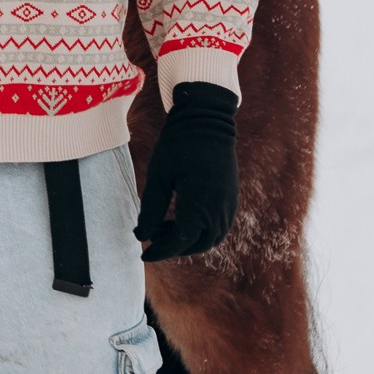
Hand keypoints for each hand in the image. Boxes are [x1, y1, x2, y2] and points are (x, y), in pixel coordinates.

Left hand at [133, 80, 238, 260]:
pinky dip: (200, 229)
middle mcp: (219, 210)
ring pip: (211, 237)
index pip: (179, 241)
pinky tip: (181, 217)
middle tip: (152, 240)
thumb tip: (141, 235)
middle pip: (197, 244)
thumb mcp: (158, 176)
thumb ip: (150, 208)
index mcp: (200, 205)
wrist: (207, 119)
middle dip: (174, 247)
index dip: (160, 251)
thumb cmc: (178, 144)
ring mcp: (229, 204)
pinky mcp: (232, 197)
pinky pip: (219, 225)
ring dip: (188, 239)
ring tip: (163, 227)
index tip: (144, 254)